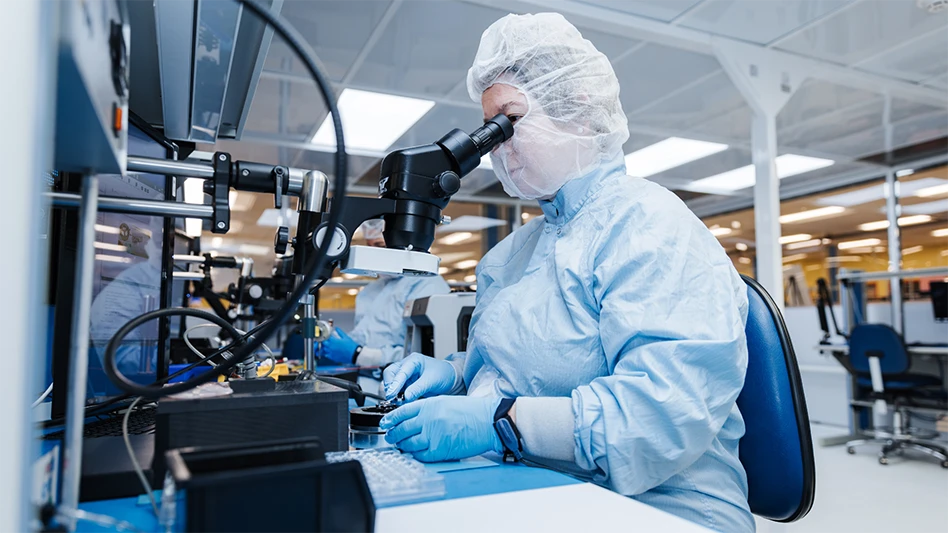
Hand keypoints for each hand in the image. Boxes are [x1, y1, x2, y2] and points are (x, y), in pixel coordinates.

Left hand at [318, 327, 359, 364]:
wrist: (354, 355)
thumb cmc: (351, 346)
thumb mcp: (346, 337)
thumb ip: (340, 332)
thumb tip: (336, 328)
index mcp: (334, 341)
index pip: (326, 337)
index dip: (326, 335)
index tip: (327, 334)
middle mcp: (331, 347)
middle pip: (323, 343)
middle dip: (324, 340)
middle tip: (326, 339)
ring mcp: (331, 353)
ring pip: (324, 349)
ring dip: (325, 346)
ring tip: (328, 345)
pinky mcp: (333, 358)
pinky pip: (326, 355)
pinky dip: (327, 353)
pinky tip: (330, 351)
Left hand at [380, 395, 502, 461]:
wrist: (488, 421)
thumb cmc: (472, 411)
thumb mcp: (446, 402)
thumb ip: (428, 409)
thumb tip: (413, 419)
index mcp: (430, 405)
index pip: (402, 411)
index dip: (391, 418)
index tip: (386, 423)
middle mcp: (428, 419)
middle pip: (402, 428)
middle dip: (393, 434)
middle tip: (391, 437)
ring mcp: (433, 435)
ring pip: (408, 443)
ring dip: (403, 446)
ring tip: (402, 446)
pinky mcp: (440, 450)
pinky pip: (421, 455)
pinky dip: (416, 455)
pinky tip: (416, 453)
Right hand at [383, 353, 457, 400]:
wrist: (451, 379)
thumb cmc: (444, 374)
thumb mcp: (432, 381)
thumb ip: (418, 389)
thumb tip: (405, 397)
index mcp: (414, 360)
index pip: (400, 371)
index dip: (395, 383)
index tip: (392, 394)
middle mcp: (407, 366)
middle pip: (390, 374)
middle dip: (390, 386)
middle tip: (393, 398)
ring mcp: (406, 376)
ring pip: (391, 382)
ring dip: (393, 393)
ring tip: (398, 401)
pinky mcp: (406, 384)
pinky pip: (397, 390)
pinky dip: (397, 396)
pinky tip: (401, 402)